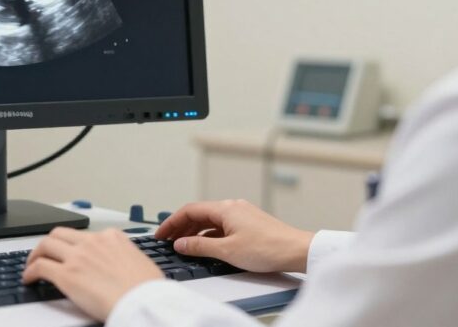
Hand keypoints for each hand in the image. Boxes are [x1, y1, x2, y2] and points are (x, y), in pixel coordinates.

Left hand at [23, 227, 163, 321]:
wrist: (144, 302)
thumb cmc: (147, 288)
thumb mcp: (140, 261)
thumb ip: (124, 256)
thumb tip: (121, 263)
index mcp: (111, 237)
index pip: (84, 234)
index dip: (72, 244)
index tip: (69, 251)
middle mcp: (92, 242)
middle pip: (60, 233)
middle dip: (49, 243)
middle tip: (45, 254)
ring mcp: (77, 257)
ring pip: (45, 245)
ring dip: (36, 254)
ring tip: (32, 265)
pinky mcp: (66, 275)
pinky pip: (39, 267)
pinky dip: (30, 272)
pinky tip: (29, 279)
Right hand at [156, 199, 314, 272]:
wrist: (296, 250)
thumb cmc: (267, 248)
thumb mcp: (227, 251)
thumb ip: (200, 247)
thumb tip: (181, 244)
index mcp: (225, 208)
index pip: (189, 210)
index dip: (171, 222)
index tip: (161, 234)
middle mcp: (232, 207)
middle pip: (199, 214)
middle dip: (181, 227)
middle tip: (168, 241)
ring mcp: (242, 215)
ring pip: (211, 221)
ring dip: (195, 232)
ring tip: (184, 246)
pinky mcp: (249, 224)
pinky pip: (222, 226)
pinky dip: (210, 235)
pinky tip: (206, 247)